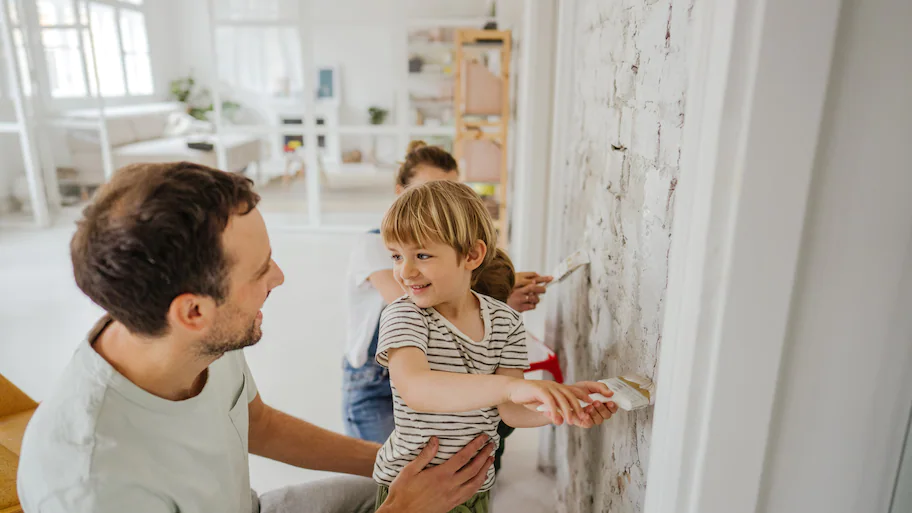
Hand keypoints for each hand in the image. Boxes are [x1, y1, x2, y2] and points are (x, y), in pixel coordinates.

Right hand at [379, 435, 494, 512]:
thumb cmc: (403, 491)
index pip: (463, 457)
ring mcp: (452, 496)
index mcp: (440, 475)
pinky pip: (470, 493)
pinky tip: (481, 479)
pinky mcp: (451, 504)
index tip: (483, 438)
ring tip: (490, 460)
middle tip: (491, 445)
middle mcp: (450, 486)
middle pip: (473, 468)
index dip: (475, 446)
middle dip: (484, 455)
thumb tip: (436, 439)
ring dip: (485, 470)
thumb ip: (425, 455)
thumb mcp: (410, 470)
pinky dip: (478, 484)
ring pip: (475, 482)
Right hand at [507, 379, 591, 425]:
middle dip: (578, 407)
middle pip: (570, 395)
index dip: (584, 397)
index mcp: (557, 387)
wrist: (513, 390)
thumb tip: (560, 419)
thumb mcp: (543, 404)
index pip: (574, 390)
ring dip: (567, 411)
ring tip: (570, 422)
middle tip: (583, 418)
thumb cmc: (529, 397)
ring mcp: (547, 387)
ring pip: (561, 398)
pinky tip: (556, 419)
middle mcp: (554, 385)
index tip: (591, 406)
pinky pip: (549, 401)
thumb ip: (552, 410)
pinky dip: (554, 410)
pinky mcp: (539, 390)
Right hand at [508, 272, 552, 311]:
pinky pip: (532, 306)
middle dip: (541, 289)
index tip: (550, 278)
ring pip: (534, 298)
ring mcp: (519, 299)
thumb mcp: (516, 287)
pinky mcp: (520, 307)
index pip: (532, 280)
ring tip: (533, 300)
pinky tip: (529, 305)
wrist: (501, 306)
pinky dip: (533, 305)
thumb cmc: (510, 296)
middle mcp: (519, 291)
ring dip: (537, 299)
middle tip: (544, 290)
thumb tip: (536, 281)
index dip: (542, 278)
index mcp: (518, 285)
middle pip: (533, 288)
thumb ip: (525, 284)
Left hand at [569, 381, 618, 427]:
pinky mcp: (584, 422)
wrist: (565, 394)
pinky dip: (588, 420)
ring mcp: (592, 418)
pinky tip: (585, 414)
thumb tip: (611, 393)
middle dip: (602, 409)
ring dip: (595, 413)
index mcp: (604, 403)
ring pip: (599, 420)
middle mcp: (600, 412)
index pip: (613, 408)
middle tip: (596, 402)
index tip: (610, 402)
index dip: (613, 406)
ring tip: (589, 407)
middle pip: (607, 415)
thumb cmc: (579, 390)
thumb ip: (601, 388)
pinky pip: (589, 424)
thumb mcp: (590, 386)